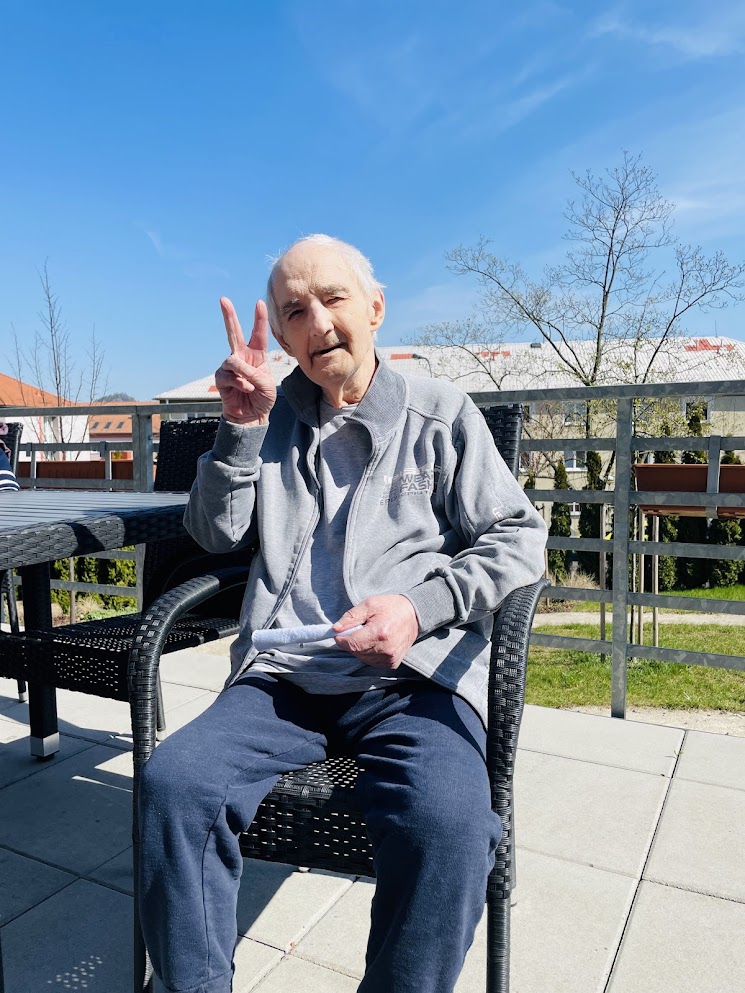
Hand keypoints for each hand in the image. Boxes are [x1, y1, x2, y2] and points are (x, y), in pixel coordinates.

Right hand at [214, 298, 276, 424]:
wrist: (251, 416)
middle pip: (234, 333)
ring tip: (250, 386)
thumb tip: (234, 364)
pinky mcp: (221, 378)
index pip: (258, 334)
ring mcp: (230, 367)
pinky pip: (228, 374)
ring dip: (243, 373)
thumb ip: (253, 372)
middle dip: (229, 316)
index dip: (259, 319)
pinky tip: (245, 389)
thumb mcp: (266, 385)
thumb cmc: (262, 399)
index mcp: (257, 356)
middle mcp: (242, 357)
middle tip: (223, 299)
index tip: (259, 303)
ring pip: (232, 360)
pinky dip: (238, 383)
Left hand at [333, 595, 419, 669]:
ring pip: (362, 658)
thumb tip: (335, 630)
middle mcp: (385, 649)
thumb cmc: (391, 607)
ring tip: (369, 634)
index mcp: (379, 633)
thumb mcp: (369, 604)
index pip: (350, 644)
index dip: (341, 638)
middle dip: (351, 641)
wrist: (414, 615)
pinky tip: (375, 642)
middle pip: (355, 652)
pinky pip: (371, 662)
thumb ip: (350, 617)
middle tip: (360, 628)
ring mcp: (390, 658)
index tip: (341, 631)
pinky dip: (369, 653)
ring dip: (360, 648)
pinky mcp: (392, 664)